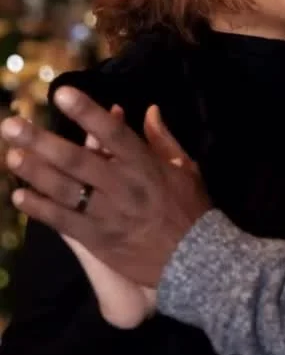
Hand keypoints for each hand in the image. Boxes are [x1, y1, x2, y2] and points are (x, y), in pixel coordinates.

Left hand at [1, 88, 212, 287]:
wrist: (195, 260)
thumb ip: (162, 138)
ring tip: (11, 156)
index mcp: (144, 165)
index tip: (60, 94)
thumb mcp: (184, 168)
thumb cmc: (189, 208)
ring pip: (64, 190)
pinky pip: (63, 222)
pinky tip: (20, 198)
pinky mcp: (98, 240)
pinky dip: (41, 209)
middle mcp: (122, 186)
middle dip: (41, 141)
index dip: (87, 112)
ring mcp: (107, 215)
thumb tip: (149, 109)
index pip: (113, 133)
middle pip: (76, 160)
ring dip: (35, 173)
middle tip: (10, 125)